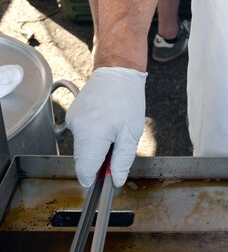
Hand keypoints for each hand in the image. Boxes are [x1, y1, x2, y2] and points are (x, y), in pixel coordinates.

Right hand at [66, 67, 146, 187]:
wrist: (117, 71)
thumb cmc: (127, 99)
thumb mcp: (131, 133)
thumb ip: (122, 160)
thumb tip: (115, 181)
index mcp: (92, 136)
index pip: (84, 172)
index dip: (95, 179)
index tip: (106, 178)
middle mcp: (78, 129)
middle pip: (83, 160)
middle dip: (98, 161)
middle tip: (117, 146)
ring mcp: (72, 121)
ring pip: (82, 148)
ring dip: (96, 147)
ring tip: (112, 130)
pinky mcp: (72, 115)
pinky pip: (80, 134)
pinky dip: (91, 135)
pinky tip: (104, 122)